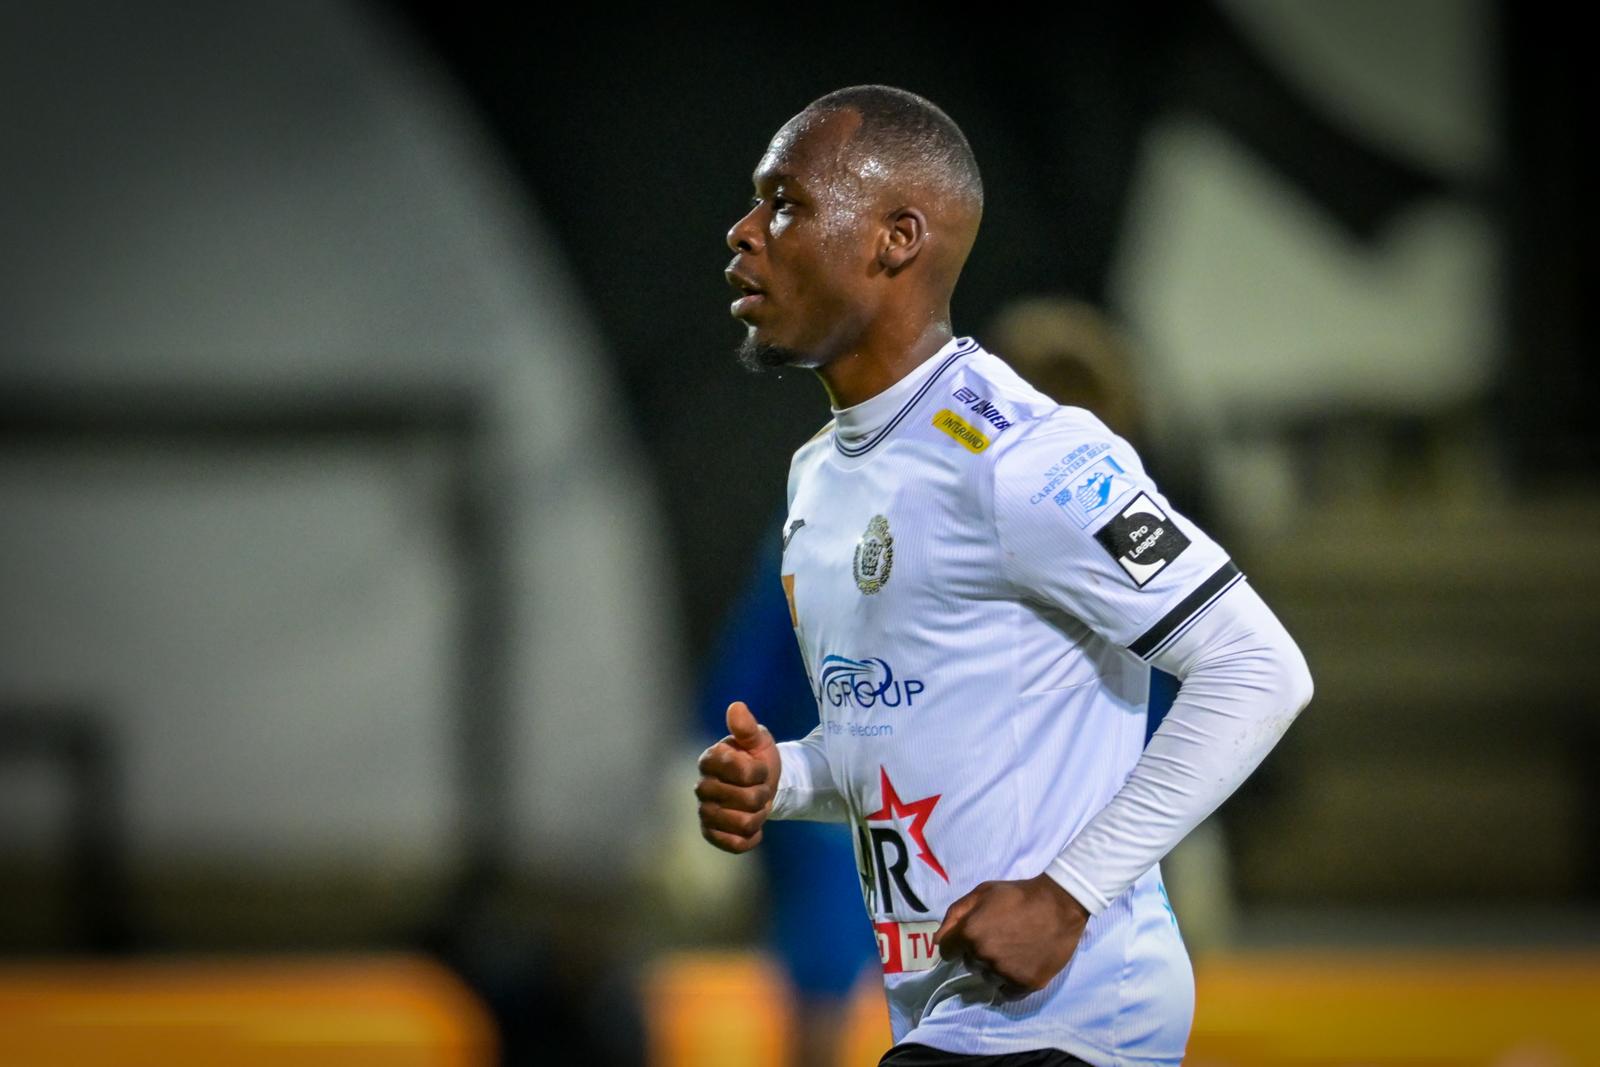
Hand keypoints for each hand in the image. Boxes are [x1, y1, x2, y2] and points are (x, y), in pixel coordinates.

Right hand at [695, 701, 780, 853]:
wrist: (761, 785)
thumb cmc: (758, 758)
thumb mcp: (758, 739)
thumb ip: (747, 727)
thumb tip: (736, 706)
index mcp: (710, 759)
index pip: (740, 771)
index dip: (759, 771)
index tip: (760, 768)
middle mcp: (701, 787)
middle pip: (745, 800)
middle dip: (762, 795)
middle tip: (761, 788)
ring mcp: (704, 812)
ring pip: (742, 823)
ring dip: (758, 816)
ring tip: (757, 806)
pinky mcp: (710, 834)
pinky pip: (734, 844)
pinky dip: (751, 838)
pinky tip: (754, 828)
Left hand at [933, 873, 1089, 996]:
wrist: (1059, 904)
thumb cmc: (1018, 894)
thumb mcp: (982, 892)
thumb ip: (955, 915)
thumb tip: (937, 941)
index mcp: (970, 933)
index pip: (947, 951)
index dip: (956, 944)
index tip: (969, 938)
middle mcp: (984, 956)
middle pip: (969, 964)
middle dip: (978, 952)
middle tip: (999, 937)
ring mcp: (1005, 972)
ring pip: (988, 978)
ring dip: (995, 968)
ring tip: (1012, 950)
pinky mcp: (1025, 984)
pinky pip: (1007, 992)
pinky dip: (1010, 982)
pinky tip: (1019, 965)